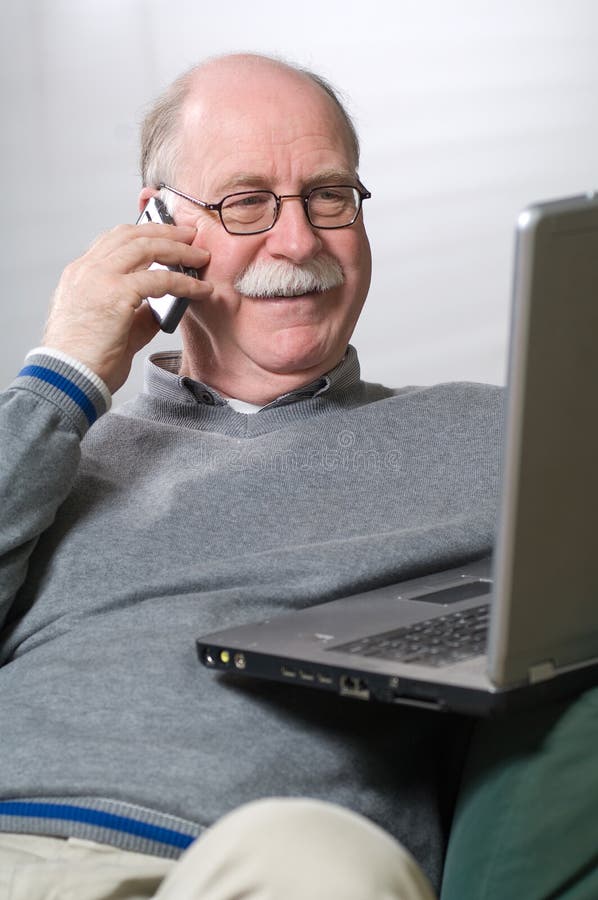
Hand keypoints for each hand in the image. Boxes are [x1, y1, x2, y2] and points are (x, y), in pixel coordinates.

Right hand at [43, 222, 211, 393]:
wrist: (68, 379)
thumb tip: (163, 306)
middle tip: (189, 236)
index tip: (166, 236)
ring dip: (179, 250)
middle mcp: (87, 269)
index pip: (113, 240)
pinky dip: (184, 283)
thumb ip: (135, 312)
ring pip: (146, 248)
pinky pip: (160, 279)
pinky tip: (200, 290)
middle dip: (165, 231)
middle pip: (131, 234)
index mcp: (80, 274)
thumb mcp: (111, 327)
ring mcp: (99, 278)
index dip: (143, 233)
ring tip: (200, 257)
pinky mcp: (116, 294)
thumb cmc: (85, 361)